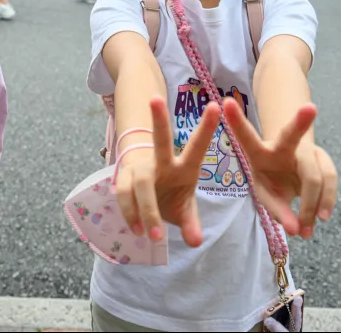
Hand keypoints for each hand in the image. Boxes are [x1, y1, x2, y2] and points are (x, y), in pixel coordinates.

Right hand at [114, 96, 220, 247]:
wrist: (143, 194)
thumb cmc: (171, 196)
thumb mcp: (184, 211)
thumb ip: (191, 224)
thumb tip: (195, 241)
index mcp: (185, 166)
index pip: (197, 146)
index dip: (206, 127)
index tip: (216, 106)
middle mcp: (162, 162)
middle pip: (160, 140)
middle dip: (159, 120)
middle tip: (155, 99)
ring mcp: (141, 168)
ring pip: (141, 182)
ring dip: (147, 208)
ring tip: (154, 234)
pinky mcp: (124, 178)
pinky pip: (123, 193)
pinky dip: (130, 212)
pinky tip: (136, 228)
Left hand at [222, 99, 336, 239]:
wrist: (292, 172)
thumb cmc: (272, 182)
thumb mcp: (267, 195)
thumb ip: (279, 212)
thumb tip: (297, 230)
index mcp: (259, 152)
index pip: (246, 137)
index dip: (237, 121)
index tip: (226, 102)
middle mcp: (283, 146)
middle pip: (292, 136)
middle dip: (300, 121)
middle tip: (310, 108)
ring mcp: (306, 150)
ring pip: (316, 173)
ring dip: (313, 203)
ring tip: (306, 229)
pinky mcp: (323, 158)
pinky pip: (330, 179)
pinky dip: (327, 201)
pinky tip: (321, 217)